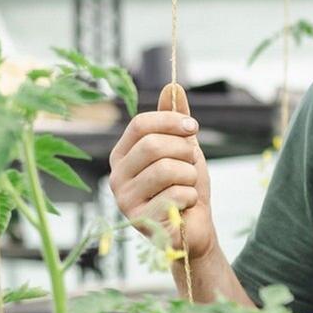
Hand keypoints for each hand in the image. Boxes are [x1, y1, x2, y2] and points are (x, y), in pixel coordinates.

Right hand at [108, 83, 215, 259]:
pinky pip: (175, 195)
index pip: (140, 124)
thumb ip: (176, 119)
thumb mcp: (184, 148)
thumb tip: (172, 85)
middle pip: (153, 145)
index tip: (193, 128)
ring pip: (166, 170)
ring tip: (187, 187)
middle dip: (184, 152)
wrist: (195, 227)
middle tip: (191, 164)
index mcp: (123, 154)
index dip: (171, 121)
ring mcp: (124, 199)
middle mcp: (116, 175)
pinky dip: (191, 197)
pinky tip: (185, 206)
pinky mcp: (139, 219)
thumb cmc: (186, 186)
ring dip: (189, 177)